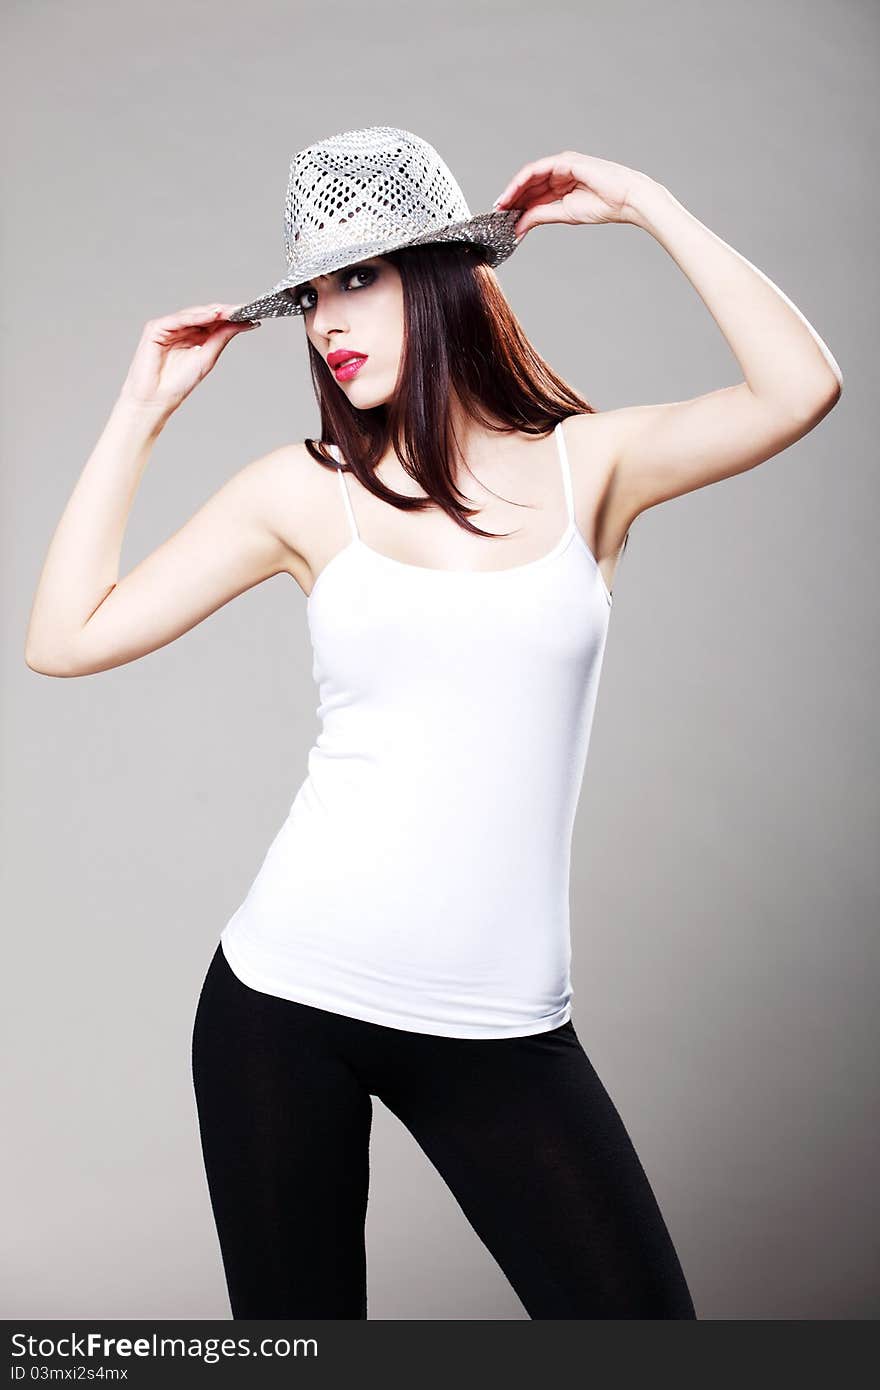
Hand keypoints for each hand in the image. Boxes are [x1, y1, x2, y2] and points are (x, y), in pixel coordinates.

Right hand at [116, 302, 258, 413]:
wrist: (156, 399)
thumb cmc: (178, 383)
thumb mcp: (207, 357)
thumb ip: (221, 338)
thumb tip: (240, 324)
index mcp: (193, 337)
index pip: (213, 323)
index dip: (230, 318)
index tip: (250, 314)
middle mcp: (180, 330)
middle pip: (204, 315)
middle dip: (224, 312)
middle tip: (243, 309)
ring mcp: (168, 328)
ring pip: (193, 314)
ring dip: (212, 312)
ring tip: (230, 311)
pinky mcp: (155, 328)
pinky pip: (178, 319)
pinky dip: (195, 317)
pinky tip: (211, 316)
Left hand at [493, 150, 652, 238]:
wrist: (626, 199)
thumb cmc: (604, 205)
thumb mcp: (564, 214)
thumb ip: (540, 216)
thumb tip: (519, 225)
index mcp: (563, 184)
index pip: (534, 195)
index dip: (518, 207)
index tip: (504, 221)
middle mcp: (560, 172)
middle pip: (529, 185)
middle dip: (512, 200)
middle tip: (497, 215)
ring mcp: (562, 165)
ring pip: (529, 177)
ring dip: (512, 192)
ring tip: (500, 207)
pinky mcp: (564, 161)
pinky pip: (536, 170)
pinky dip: (521, 183)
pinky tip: (510, 196)